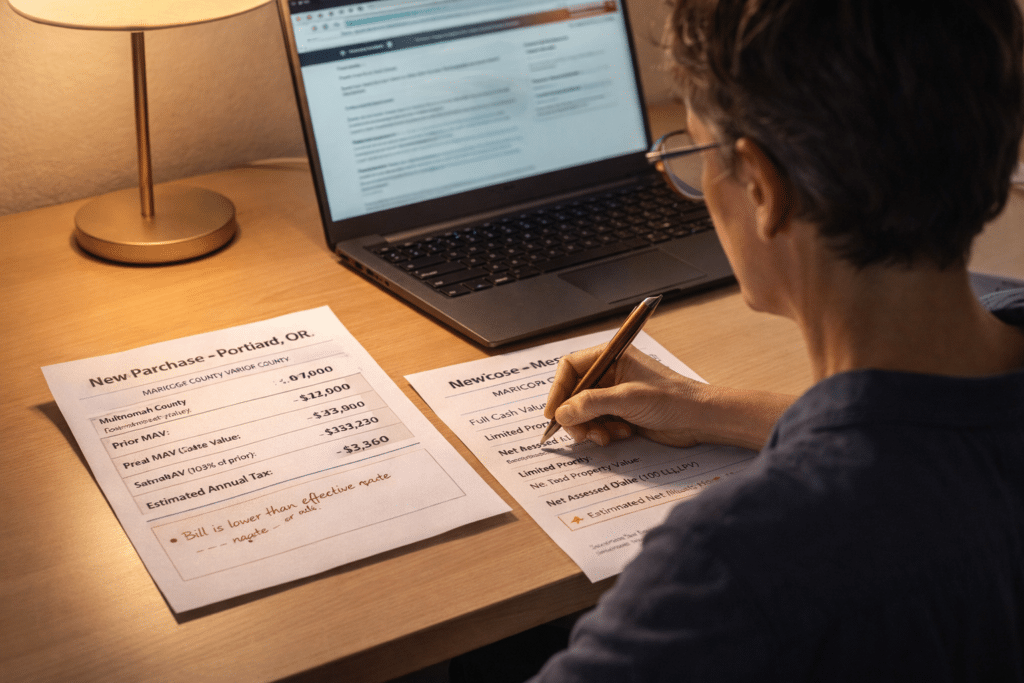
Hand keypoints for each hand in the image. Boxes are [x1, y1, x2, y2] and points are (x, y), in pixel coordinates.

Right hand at [544, 345, 795, 449]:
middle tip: (581, 433)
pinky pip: (598, 423)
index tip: (553, 413)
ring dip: (590, 427)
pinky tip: (621, 434)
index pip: (570, 367)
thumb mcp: (626, 399)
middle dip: (575, 415)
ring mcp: (616, 394)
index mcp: (611, 356)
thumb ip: (590, 404)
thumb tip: (561, 413)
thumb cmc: (672, 399)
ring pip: (584, 412)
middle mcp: (610, 373)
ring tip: (605, 436)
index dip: (558, 390)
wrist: (700, 419)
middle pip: (574, 393)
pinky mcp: (622, 413)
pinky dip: (603, 432)